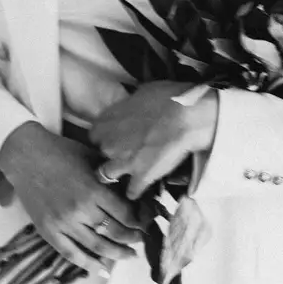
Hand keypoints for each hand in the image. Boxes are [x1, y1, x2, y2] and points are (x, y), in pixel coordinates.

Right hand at [0, 122, 144, 276]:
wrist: (26, 156)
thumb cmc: (62, 152)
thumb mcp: (93, 159)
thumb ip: (112, 177)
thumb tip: (133, 192)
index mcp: (94, 190)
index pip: (125, 215)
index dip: (139, 222)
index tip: (145, 224)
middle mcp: (80, 210)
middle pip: (115, 233)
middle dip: (132, 239)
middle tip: (140, 240)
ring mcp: (63, 223)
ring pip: (97, 247)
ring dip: (116, 254)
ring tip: (128, 255)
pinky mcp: (48, 231)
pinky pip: (71, 254)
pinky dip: (88, 263)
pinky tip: (102, 268)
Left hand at [88, 82, 218, 198]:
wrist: (187, 117)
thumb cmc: (168, 98)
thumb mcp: (143, 92)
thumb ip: (130, 105)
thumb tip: (132, 107)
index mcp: (107, 121)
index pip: (95, 134)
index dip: (107, 135)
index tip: (118, 134)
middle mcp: (109, 143)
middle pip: (102, 152)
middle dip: (113, 152)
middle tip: (129, 149)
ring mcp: (123, 162)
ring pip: (106, 175)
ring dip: (116, 173)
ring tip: (129, 171)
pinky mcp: (141, 178)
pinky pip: (132, 191)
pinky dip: (136, 190)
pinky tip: (142, 187)